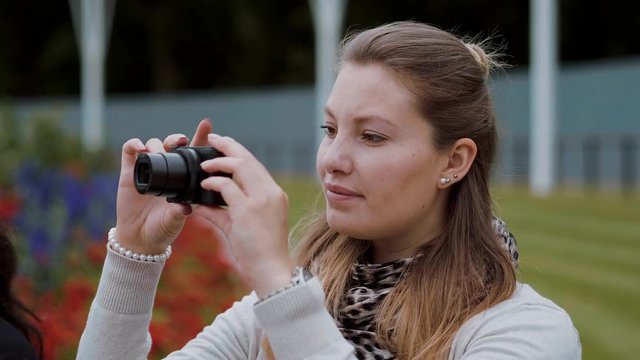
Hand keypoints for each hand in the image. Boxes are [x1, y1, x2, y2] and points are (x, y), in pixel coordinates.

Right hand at [114, 119, 211, 254]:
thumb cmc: (163, 229)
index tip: (206, 125)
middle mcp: (166, 170)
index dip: (200, 138)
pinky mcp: (128, 172)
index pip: (193, 153)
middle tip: (179, 141)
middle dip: (175, 138)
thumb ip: (179, 212)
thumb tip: (185, 207)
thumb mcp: (174, 220)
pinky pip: (129, 151)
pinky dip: (134, 144)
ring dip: (156, 143)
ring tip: (158, 150)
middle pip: (171, 145)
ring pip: (152, 144)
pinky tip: (139, 147)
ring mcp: (147, 169)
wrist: (140, 239)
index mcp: (183, 178)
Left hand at [195, 134, 293, 296]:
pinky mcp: (248, 210)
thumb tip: (199, 206)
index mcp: (275, 195)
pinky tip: (203, 185)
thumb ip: (222, 213)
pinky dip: (212, 183)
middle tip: (213, 139)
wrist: (272, 272)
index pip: (256, 166)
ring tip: (204, 162)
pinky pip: (227, 187)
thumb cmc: (260, 254)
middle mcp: (271, 193)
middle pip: (249, 159)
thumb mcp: (242, 228)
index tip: (225, 146)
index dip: (239, 153)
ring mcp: (262, 200)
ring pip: (240, 166)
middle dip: (229, 146)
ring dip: (219, 161)